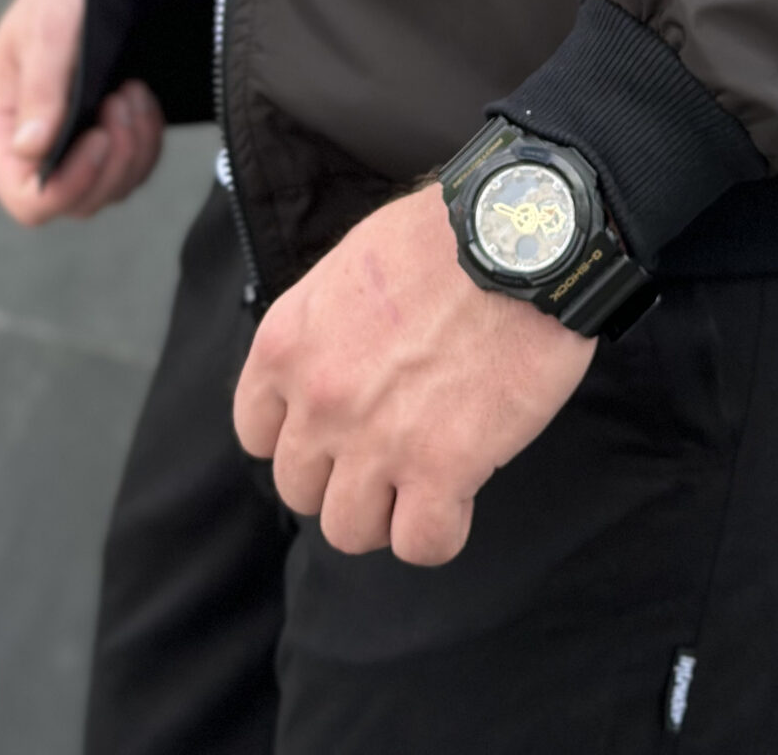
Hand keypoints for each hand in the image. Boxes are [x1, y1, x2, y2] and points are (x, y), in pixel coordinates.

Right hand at [0, 0, 163, 224]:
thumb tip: (30, 149)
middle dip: (112, 159)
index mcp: (2, 133)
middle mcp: (35, 154)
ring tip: (129, 89)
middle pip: (77, 203)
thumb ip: (41, 89)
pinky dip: (148, 138)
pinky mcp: (109, 146)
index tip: (99, 136)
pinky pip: (137, 169)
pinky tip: (140, 95)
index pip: (27, 199)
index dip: (67, 185)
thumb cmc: (59, 2)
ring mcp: (74, 153)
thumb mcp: (48, 32)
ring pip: (113, 189)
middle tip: (120, 96)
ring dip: (134, 144)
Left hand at [234, 183, 595, 566]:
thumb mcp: (353, 262)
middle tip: (392, 448)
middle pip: (301, 489)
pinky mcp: (442, 468)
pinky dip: (440, 530)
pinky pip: (421, 543)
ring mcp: (377, 440)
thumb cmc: (447, 234)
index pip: (257, 433)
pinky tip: (462, 494)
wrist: (519, 234)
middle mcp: (319, 400)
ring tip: (425, 478)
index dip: (301, 435)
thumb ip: (328, 324)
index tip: (338, 428)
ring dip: (387, 512)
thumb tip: (339, 357)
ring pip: (350, 530)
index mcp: (287, 343)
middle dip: (344, 475)